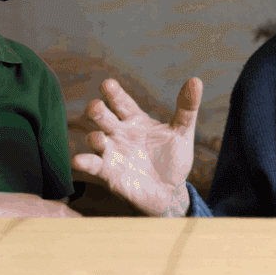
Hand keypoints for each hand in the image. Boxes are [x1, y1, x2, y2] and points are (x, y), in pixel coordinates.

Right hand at [72, 77, 202, 216]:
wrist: (171, 193)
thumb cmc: (173, 159)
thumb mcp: (182, 132)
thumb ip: (186, 108)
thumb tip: (196, 81)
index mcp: (135, 119)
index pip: (121, 101)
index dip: (114, 93)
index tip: (107, 84)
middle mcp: (120, 133)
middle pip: (103, 117)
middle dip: (97, 111)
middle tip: (96, 106)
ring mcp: (113, 152)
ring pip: (96, 139)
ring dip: (94, 137)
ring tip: (99, 138)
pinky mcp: (110, 174)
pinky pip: (94, 165)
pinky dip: (84, 162)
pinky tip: (79, 161)